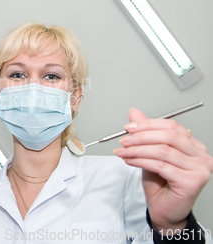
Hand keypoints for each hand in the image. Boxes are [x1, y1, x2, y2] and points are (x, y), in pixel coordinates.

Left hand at [114, 108, 212, 231]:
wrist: (164, 210)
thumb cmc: (160, 184)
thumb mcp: (149, 153)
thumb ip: (144, 133)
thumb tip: (134, 113)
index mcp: (194, 145)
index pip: (172, 126)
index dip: (148, 124)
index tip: (129, 127)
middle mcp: (201, 155)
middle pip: (169, 136)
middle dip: (142, 136)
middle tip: (124, 140)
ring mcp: (199, 169)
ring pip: (163, 151)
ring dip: (137, 149)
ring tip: (123, 152)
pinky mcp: (192, 181)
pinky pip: (161, 165)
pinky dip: (141, 161)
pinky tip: (130, 161)